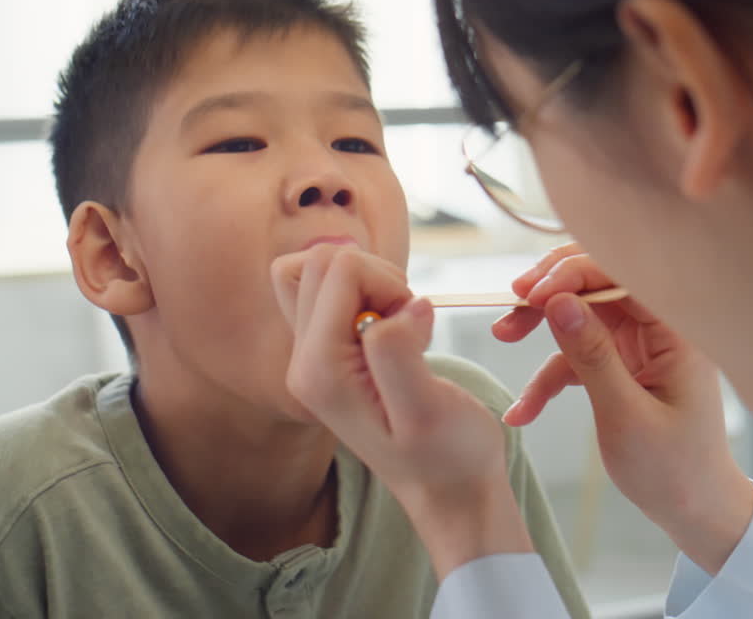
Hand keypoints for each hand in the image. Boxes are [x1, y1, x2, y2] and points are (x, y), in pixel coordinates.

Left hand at [271, 245, 532, 576]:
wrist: (449, 490)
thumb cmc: (447, 455)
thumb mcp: (427, 409)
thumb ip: (398, 352)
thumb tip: (399, 307)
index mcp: (318, 370)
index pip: (338, 269)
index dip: (387, 283)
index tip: (413, 327)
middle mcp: (302, 361)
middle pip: (321, 262)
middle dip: (376, 278)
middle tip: (407, 325)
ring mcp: (312, 357)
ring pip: (322, 271)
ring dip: (373, 285)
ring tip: (403, 329)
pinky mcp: (331, 353)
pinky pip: (332, 292)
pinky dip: (370, 295)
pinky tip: (396, 331)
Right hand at [495, 243, 752, 573]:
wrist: (695, 511)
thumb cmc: (673, 469)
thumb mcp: (625, 415)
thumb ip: (592, 355)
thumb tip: (558, 302)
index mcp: (675, 331)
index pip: (621, 274)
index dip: (573, 273)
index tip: (530, 293)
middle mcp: (658, 329)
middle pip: (597, 286)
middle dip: (551, 292)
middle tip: (510, 305)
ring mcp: (639, 347)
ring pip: (581, 316)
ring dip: (540, 328)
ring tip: (501, 336)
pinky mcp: (622, 367)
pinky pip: (577, 356)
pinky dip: (547, 378)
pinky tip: (521, 410)